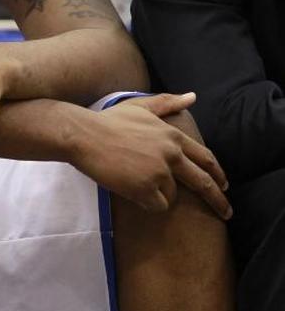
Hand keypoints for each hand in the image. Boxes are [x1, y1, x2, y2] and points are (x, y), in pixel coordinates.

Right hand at [71, 92, 230, 218]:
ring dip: (159, 194)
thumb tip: (192, 96)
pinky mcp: (144, 188)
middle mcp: (171, 154)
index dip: (218, 173)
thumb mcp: (140, 107)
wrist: (83, 135)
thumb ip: (167, 103)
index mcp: (173, 136)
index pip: (205, 158)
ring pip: (172, 195)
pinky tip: (132, 192)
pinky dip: (147, 203)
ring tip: (136, 183)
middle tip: (226, 213)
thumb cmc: (108, 121)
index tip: (225, 186)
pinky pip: (157, 205)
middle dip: (218, 200)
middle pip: (204, 182)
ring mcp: (159, 172)